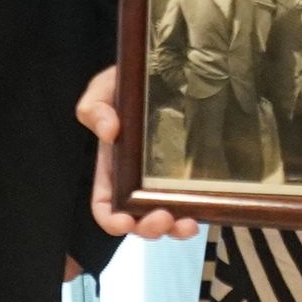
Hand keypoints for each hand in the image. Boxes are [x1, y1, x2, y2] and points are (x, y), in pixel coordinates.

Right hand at [74, 66, 202, 242]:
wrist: (167, 71)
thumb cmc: (128, 83)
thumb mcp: (103, 89)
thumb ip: (94, 107)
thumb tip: (108, 131)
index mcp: (112, 167)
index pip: (105, 205)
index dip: (112, 220)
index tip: (125, 221)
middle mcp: (137, 181)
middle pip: (138, 220)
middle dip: (148, 228)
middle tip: (163, 218)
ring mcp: (166, 182)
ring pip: (168, 219)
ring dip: (175, 230)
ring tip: (188, 224)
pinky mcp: (193, 176)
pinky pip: (195, 203)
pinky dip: (200, 214)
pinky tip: (207, 210)